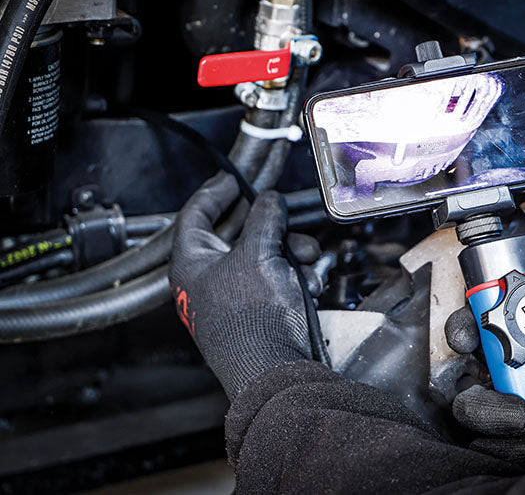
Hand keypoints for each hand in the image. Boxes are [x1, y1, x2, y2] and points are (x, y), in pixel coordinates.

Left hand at [169, 173, 322, 399]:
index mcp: (191, 264)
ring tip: (306, 262)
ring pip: (264, 257)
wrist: (276, 369)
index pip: (195, 215)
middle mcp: (207, 281)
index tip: (232, 179)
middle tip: (288, 223)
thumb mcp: (258, 254)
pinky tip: (307, 287)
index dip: (214, 192)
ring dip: (290, 255)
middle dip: (273, 229)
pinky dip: (294, 279)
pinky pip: (276, 281)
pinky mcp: (257, 313)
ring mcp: (232, 298)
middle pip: (239, 235)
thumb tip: (270, 202)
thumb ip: (265, 219)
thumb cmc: (253, 321)